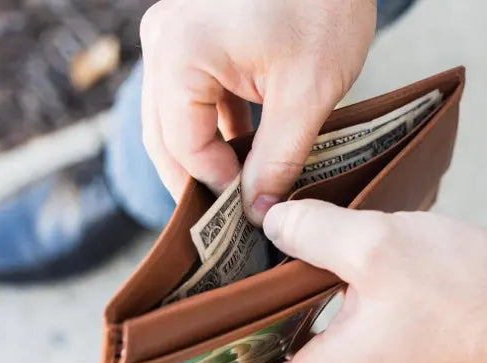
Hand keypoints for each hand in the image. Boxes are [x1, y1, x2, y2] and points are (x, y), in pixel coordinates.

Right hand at [139, 0, 376, 223]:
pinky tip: (243, 150)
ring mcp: (173, 35)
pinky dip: (214, 126)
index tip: (250, 212)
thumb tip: (258, 212)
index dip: (216, 187)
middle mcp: (163, 42)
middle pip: (166, 136)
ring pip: (174, 119)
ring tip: (241, 188)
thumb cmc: (324, 5)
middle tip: (234, 218)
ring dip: (206, 155)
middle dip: (199, 179)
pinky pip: (190, 95)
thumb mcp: (307, 93)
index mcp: (180, 54)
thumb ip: (279, 159)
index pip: (183, 148)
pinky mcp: (192, 35)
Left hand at [184, 200, 486, 362]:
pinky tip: (307, 283)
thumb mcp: (377, 246)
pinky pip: (340, 345)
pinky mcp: (400, 349)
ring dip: (272, 345)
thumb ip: (314, 230)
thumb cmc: (466, 289)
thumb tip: (272, 219)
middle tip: (198, 342)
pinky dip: (310, 325)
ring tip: (240, 310)